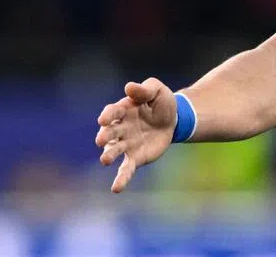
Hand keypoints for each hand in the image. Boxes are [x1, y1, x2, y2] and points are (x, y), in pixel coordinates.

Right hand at [95, 78, 176, 193]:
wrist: (174, 120)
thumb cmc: (161, 102)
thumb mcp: (156, 90)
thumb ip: (144, 90)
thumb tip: (129, 87)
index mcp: (124, 110)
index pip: (112, 112)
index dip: (108, 116)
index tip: (104, 119)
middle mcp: (121, 128)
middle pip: (110, 132)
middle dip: (105, 136)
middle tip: (101, 140)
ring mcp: (127, 144)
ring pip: (114, 151)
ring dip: (108, 155)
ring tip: (105, 160)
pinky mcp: (135, 158)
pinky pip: (126, 169)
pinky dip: (121, 179)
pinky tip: (116, 189)